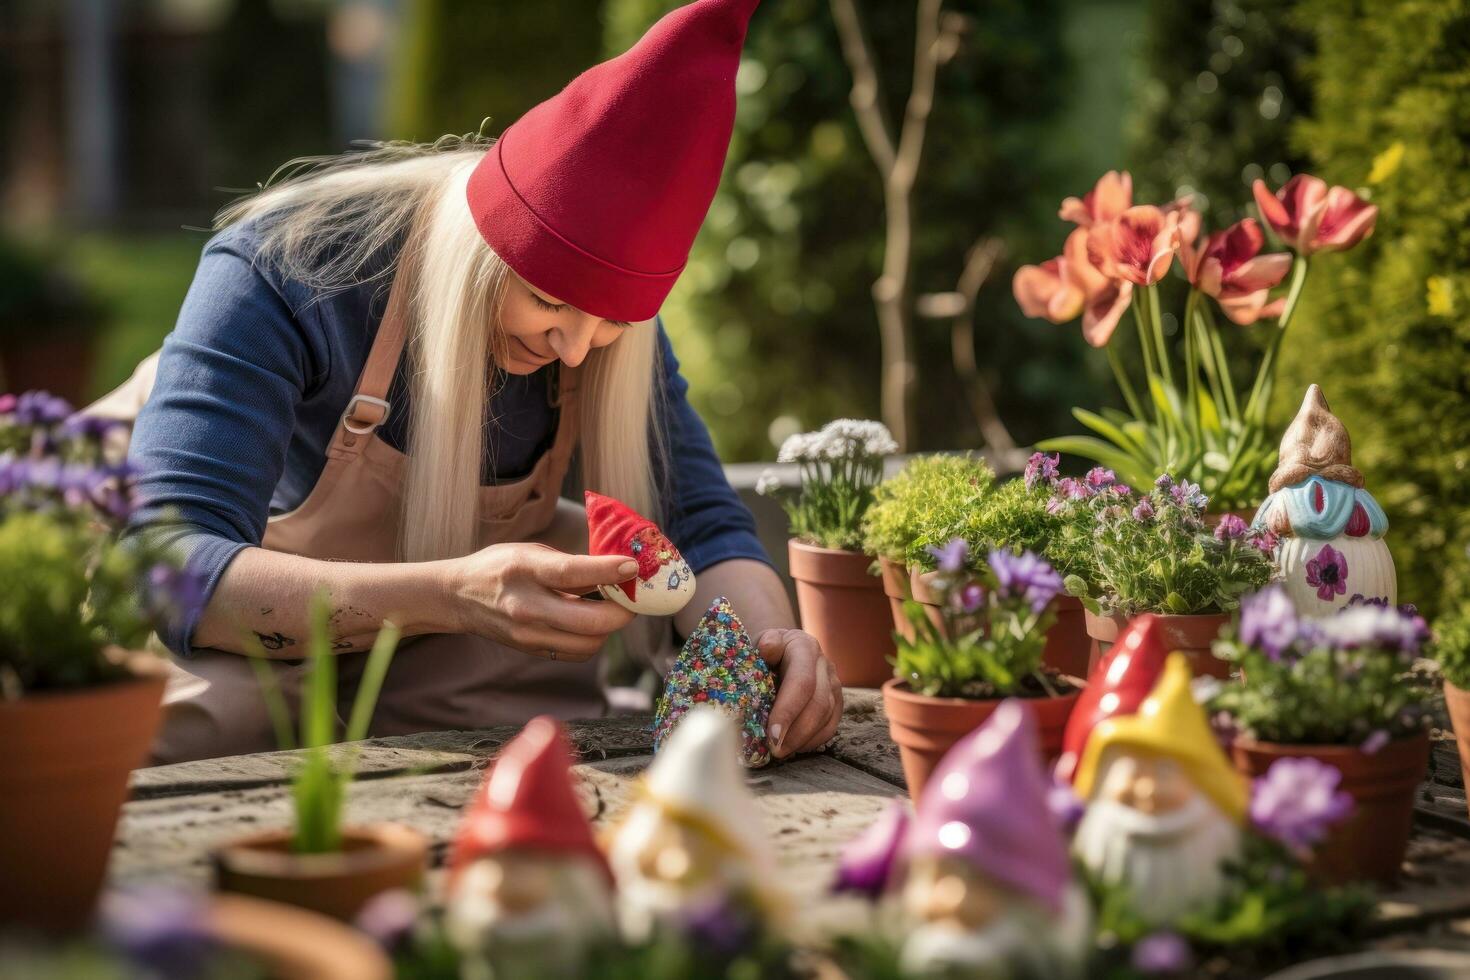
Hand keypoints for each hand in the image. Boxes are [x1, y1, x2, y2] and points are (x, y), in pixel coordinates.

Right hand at [449, 543, 635, 660]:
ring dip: (610, 626)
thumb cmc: (500, 567)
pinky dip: (593, 638)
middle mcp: (526, 607)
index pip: (573, 573)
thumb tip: (617, 572)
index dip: (609, 570)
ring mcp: (529, 635)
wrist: (459, 597)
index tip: (633, 567)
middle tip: (632, 596)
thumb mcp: (532, 553)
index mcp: (525, 570)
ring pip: (590, 643)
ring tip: (611, 607)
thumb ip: (572, 564)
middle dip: (623, 611)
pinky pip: (578, 653)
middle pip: (591, 622)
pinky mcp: (533, 651)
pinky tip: (592, 621)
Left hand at [757, 628, 842, 757]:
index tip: (772, 735)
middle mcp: (824, 664)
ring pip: (827, 717)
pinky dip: (813, 741)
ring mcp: (833, 683)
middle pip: (818, 704)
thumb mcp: (759, 642)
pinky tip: (795, 747)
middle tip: (775, 750)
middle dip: (796, 732)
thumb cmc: (762, 651)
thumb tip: (767, 648)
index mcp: (804, 647)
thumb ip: (764, 644)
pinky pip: (831, 726)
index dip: (788, 711)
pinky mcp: (836, 701)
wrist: (776, 649)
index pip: (802, 682)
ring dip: (804, 739)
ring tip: (781, 752)